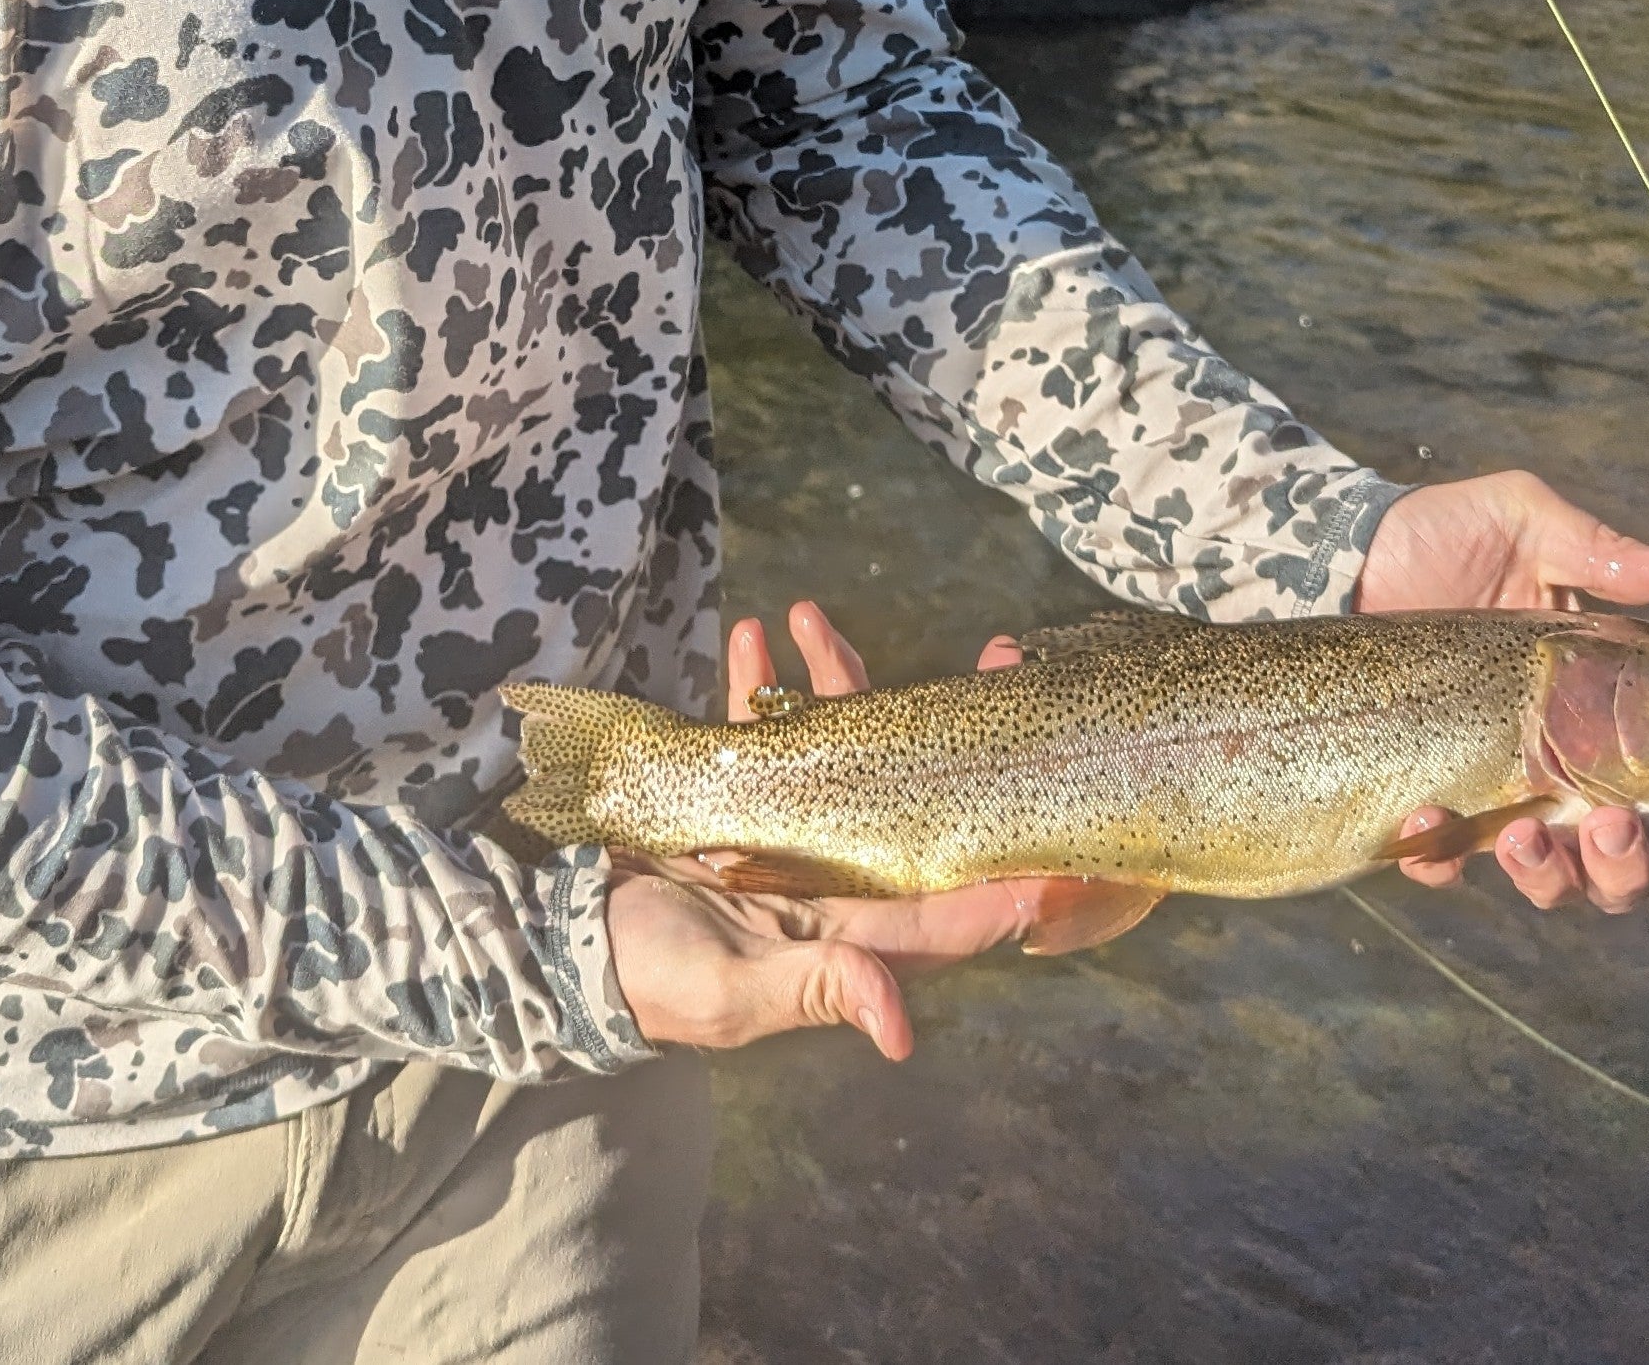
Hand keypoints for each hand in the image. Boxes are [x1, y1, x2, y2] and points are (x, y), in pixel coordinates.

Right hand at [603, 602, 1094, 1061]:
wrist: (578, 947)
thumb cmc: (662, 984)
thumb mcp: (739, 995)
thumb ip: (822, 989)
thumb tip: (900, 1032)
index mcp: (857, 930)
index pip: (958, 902)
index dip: (1018, 869)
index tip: (1070, 818)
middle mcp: (839, 871)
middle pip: (918, 793)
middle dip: (954, 725)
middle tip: (996, 657)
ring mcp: (792, 824)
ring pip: (840, 740)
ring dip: (831, 676)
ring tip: (809, 616)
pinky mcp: (739, 793)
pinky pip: (759, 724)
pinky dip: (755, 679)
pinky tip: (750, 637)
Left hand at [1358, 467, 1648, 908]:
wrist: (1349, 548)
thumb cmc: (1447, 532)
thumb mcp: (1528, 524)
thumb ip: (1609, 556)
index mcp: (1612, 708)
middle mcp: (1566, 763)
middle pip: (1626, 860)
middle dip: (1629, 865)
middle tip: (1608, 825)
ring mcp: (1497, 785)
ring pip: (1552, 880)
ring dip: (1550, 877)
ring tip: (1523, 836)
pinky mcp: (1426, 792)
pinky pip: (1442, 858)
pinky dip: (1442, 858)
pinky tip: (1429, 821)